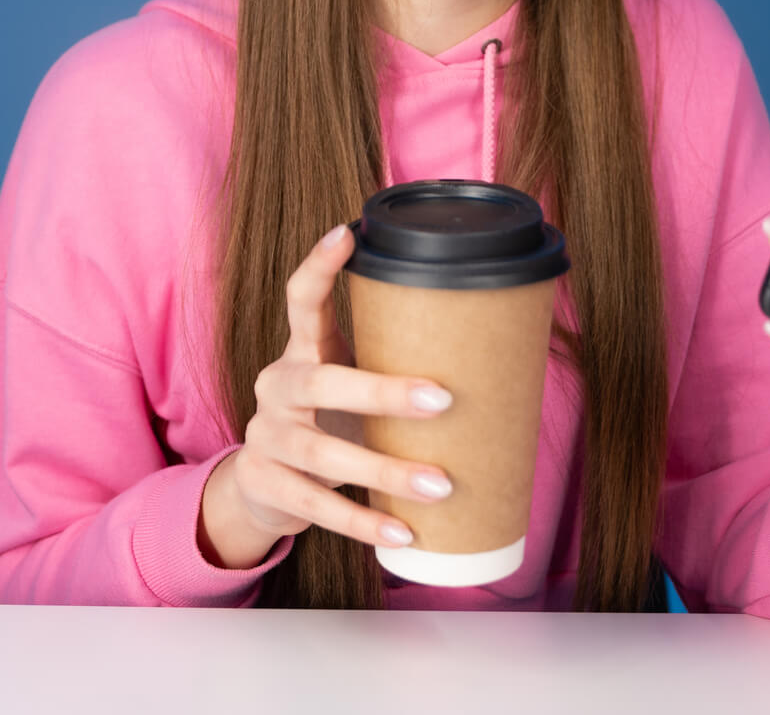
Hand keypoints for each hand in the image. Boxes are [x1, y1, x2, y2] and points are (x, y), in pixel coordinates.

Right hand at [216, 223, 458, 555]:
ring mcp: (266, 438)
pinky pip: (317, 507)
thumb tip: (504, 359)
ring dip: (385, 472)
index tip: (347, 233)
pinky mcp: (267, 486)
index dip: (319, 265)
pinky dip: (363, 524)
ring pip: (322, 454)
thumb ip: (395, 370)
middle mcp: (277, 386)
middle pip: (321, 382)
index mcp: (301, 351)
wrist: (265, 488)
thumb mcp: (348, 389)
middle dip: (383, 391)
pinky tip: (404, 534)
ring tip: (442, 485)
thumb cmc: (330, 424)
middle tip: (443, 399)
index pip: (300, 299)